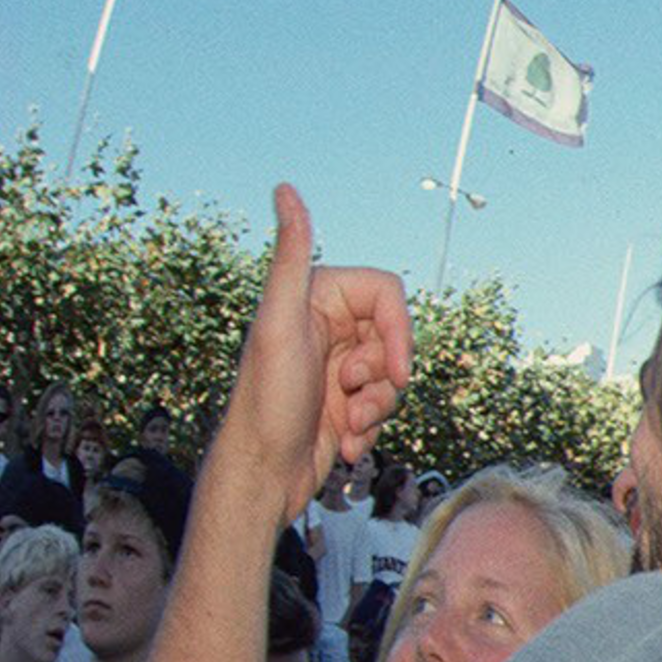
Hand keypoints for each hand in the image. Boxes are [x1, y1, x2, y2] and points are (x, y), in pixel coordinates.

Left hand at [226, 185, 411, 505]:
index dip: (397, 331)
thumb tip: (284, 187)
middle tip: (351, 392)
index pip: (387, 294)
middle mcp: (325, 325)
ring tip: (349, 423)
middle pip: (395, 335)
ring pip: (395, 373)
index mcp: (312, 296)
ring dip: (379, 405)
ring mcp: (336, 364)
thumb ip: (289, 254)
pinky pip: (385, 403)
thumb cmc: (266, 402)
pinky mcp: (345, 399)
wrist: (263, 473)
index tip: (392, 367)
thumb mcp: (280, 323)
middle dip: (384, 374)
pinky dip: (373, 426)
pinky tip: (346, 439)